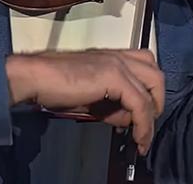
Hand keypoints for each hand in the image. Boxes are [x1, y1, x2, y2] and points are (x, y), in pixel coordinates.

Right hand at [5, 49, 164, 154]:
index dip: (147, 95)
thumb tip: (125, 118)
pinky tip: (138, 137)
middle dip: (156, 102)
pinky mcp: (114, 76)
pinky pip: (140, 103)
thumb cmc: (53, 85)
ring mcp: (117, 63)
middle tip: (146, 125)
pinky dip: (144, 124)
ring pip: (155, 85)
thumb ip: (110, 103)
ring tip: (142, 136)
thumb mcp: (89, 97)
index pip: (145, 69)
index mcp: (112, 57)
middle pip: (156, 74)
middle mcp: (118, 56)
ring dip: (152, 114)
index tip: (138, 119)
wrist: (35, 77)